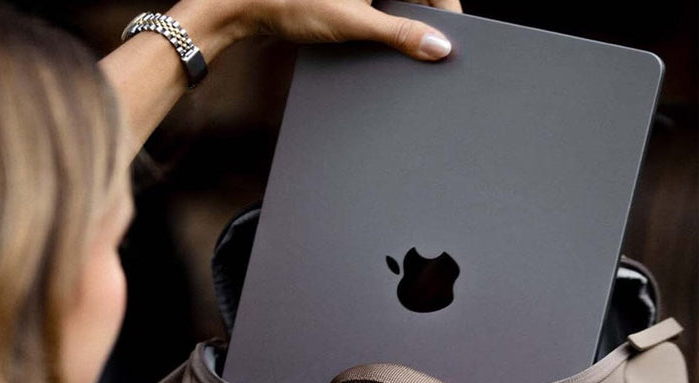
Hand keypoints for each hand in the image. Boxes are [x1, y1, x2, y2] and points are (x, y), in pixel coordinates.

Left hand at [238, 0, 461, 59]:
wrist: (253, 6)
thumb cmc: (295, 3)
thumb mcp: (355, 22)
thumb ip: (399, 34)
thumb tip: (437, 47)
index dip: (447, 12)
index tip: (452, 41)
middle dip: (426, 24)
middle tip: (430, 54)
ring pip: (401, 4)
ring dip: (405, 28)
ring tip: (406, 53)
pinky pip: (383, 9)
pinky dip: (387, 27)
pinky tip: (384, 47)